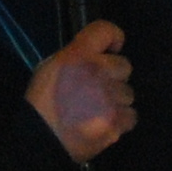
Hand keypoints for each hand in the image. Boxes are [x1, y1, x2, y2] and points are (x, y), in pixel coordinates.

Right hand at [27, 21, 136, 160]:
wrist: (40, 140)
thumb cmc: (42, 103)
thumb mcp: (50, 68)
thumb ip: (76, 58)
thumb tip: (96, 57)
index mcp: (79, 55)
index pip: (107, 30)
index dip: (113, 38)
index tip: (111, 49)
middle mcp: (98, 71)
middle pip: (124, 66)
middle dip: (113, 76)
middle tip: (96, 89)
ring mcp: (110, 98)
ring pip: (128, 93)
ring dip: (116, 100)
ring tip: (96, 110)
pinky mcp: (116, 122)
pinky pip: (131, 115)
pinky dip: (120, 120)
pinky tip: (103, 124)